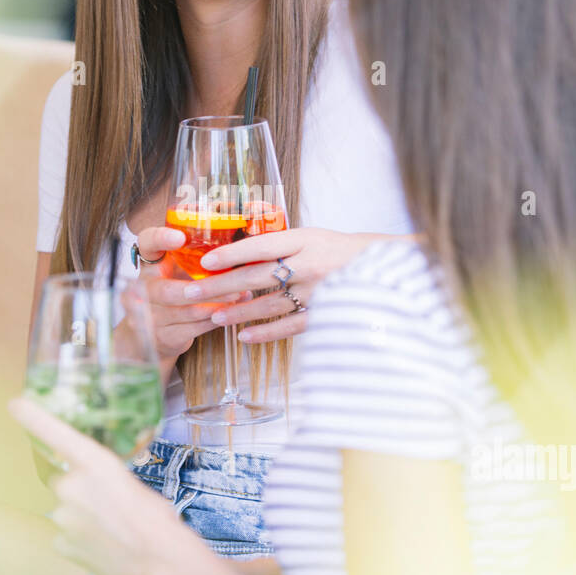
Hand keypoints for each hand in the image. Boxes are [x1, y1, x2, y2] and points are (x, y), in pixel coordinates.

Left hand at [8, 395, 182, 574]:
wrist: (160, 561)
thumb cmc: (158, 520)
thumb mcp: (134, 486)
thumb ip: (105, 481)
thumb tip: (98, 493)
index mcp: (95, 462)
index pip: (56, 432)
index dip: (33, 417)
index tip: (15, 404)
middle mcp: (72, 484)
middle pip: (64, 480)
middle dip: (79, 491)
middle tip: (107, 506)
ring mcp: (63, 515)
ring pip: (66, 510)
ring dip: (82, 517)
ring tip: (111, 531)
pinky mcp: (61, 543)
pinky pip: (65, 537)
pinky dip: (80, 541)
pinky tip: (102, 547)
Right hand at [131, 224, 254, 362]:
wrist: (152, 334)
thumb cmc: (174, 292)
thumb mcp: (178, 270)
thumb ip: (199, 259)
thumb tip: (241, 248)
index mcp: (150, 263)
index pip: (146, 243)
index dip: (160, 239)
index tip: (180, 237)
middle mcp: (143, 288)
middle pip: (168, 290)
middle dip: (204, 290)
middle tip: (232, 285)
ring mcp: (150, 316)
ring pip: (186, 311)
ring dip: (216, 305)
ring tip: (239, 297)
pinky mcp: (162, 336)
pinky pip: (193, 328)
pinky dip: (214, 320)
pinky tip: (229, 313)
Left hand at [176, 227, 382, 344]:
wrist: (383, 268)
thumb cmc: (340, 249)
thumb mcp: (312, 236)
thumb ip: (280, 245)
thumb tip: (240, 253)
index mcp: (305, 240)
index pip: (260, 247)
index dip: (231, 255)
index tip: (205, 262)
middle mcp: (309, 266)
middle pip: (256, 278)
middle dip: (220, 287)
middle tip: (192, 293)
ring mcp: (317, 293)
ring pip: (268, 306)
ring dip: (237, 313)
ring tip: (212, 317)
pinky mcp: (325, 315)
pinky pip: (289, 327)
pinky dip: (265, 334)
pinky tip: (243, 337)